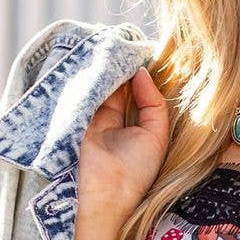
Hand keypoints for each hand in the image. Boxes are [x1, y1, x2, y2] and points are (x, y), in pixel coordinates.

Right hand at [77, 64, 170, 218]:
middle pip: (122, 89)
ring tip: (117, 52)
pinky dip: (95, 81)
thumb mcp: (157, 134)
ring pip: (105, 89)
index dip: (142, 78)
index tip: (144, 57)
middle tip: (128, 48)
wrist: (106, 191)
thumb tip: (141, 73)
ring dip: (111, 74)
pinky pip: (89, 95)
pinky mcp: (82, 120)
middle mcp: (120, 124)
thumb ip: (153, 102)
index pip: (141, 96)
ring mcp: (99, 121)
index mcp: (140, 129)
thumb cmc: (137, 168)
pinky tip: (102, 65)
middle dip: (125, 71)